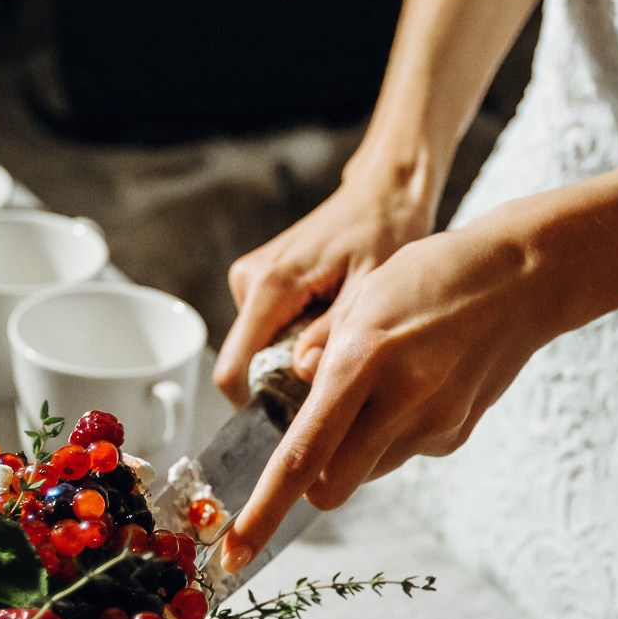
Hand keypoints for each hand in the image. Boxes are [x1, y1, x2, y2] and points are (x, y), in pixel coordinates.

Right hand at [215, 161, 437, 405]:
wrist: (383, 194)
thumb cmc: (384, 232)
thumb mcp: (371, 287)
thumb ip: (334, 333)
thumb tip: (300, 374)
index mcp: (271, 285)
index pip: (233, 370)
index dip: (254, 407)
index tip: (293, 424)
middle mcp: (250, 281)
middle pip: (246, 363)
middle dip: (282, 382)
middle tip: (336, 377)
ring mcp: (252, 279)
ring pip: (258, 349)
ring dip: (294, 357)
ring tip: (341, 336)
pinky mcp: (260, 280)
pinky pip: (268, 330)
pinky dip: (297, 338)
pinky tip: (331, 319)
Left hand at [219, 217, 553, 570]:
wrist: (523, 281)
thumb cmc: (435, 275)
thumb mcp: (365, 292)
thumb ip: (322, 345)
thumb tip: (296, 382)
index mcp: (364, 361)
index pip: (302, 457)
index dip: (263, 511)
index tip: (233, 552)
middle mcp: (401, 402)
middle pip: (331, 486)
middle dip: (310, 482)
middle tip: (312, 439)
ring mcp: (435, 425)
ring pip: (366, 471)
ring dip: (355, 448)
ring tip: (381, 385)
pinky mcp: (457, 435)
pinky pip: (403, 451)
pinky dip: (393, 431)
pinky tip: (418, 384)